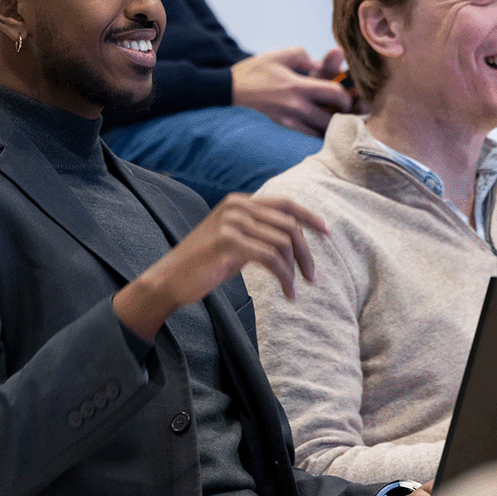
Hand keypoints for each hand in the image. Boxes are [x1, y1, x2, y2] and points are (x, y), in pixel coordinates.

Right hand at [113, 194, 327, 340]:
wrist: (169, 280)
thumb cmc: (204, 264)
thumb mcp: (233, 239)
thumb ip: (257, 231)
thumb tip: (293, 237)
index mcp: (239, 202)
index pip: (285, 204)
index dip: (310, 217)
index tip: (327, 232)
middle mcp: (237, 208)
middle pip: (289, 225)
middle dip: (306, 253)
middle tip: (312, 277)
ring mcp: (232, 224)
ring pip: (283, 243)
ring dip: (295, 270)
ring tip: (296, 290)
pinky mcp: (230, 244)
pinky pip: (272, 259)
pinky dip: (285, 278)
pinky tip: (287, 293)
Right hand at [231, 47, 352, 136]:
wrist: (234, 88)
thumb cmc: (258, 69)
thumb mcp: (282, 55)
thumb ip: (306, 57)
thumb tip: (322, 64)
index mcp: (298, 87)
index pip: (335, 94)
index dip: (347, 95)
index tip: (348, 93)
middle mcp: (296, 107)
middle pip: (333, 120)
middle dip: (345, 116)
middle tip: (347, 110)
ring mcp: (291, 120)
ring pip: (323, 132)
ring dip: (334, 125)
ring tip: (338, 116)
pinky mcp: (286, 126)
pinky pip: (310, 135)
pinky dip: (321, 130)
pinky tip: (323, 121)